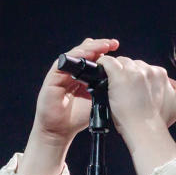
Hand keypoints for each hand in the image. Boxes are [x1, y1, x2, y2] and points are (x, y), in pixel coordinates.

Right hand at [19, 37, 117, 174]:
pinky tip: (84, 55)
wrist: (61, 131)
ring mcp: (62, 73)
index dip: (104, 51)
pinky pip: (62, 63)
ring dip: (88, 49)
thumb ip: (106, 88)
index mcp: (83, 75)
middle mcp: (72, 72)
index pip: (94, 57)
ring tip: (100, 46)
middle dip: (99, 46)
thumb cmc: (77, 118)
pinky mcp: (52, 78)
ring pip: (75, 54)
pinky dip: (74, 58)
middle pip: (86, 52)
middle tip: (111, 43)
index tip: (116, 46)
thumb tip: (123, 79)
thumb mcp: (98, 100)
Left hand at [95, 56, 175, 136]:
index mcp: (160, 75)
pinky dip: (103, 65)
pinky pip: (107, 62)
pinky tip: (101, 72)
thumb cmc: (158, 122)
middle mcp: (148, 70)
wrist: (146, 130)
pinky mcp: (119, 75)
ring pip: (121, 63)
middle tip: (124, 90)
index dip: (138, 78)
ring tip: (114, 86)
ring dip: (116, 72)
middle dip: (128, 74)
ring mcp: (133, 72)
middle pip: (133, 64)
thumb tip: (174, 84)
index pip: (145, 68)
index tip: (134, 88)